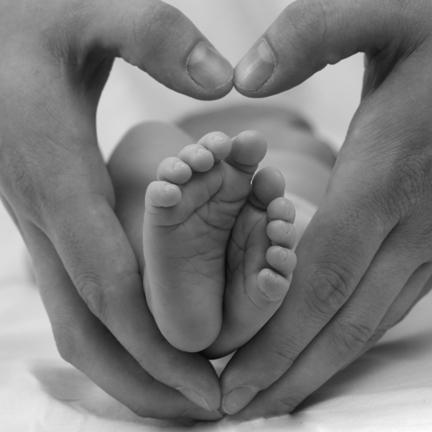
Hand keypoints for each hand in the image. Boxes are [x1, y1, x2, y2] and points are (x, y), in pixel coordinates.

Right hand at [0, 0, 232, 418]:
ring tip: (185, 399)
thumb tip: (224, 80)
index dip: (156, 340)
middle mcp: (42, 213)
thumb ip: (156, 36)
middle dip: (143, 379)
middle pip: (89, 325)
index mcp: (54, 171)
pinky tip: (151, 346)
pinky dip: (115, 335)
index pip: (108, 281)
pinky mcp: (50, 222)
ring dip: (128, 369)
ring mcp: (41, 224)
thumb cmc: (32, 18)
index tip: (206, 384)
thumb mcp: (92, 12)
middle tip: (205, 413)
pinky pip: (78, 296)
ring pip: (77, 321)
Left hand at [220, 0, 431, 417]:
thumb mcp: (382, 11)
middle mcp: (415, 219)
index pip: (318, 274)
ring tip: (270, 399)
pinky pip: (392, 302)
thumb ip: (313, 34)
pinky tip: (321, 353)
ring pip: (370, 320)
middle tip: (239, 411)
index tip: (232, 375)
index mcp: (387, 171)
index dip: (275, 333)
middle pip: (341, 316)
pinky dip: (350, 336)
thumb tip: (246, 78)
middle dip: (290, 371)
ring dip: (318, 366)